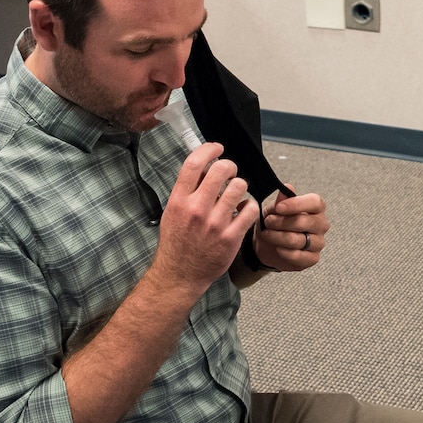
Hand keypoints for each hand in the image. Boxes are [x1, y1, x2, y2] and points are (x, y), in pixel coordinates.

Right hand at [149, 142, 257, 299]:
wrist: (179, 275)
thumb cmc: (176, 243)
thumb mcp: (172, 212)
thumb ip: (187, 191)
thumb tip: (204, 166)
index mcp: (179, 200)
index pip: (194, 164)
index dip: (209, 149)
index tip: (217, 148)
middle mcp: (196, 209)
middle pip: (221, 170)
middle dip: (230, 167)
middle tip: (230, 173)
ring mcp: (215, 223)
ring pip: (239, 187)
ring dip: (240, 187)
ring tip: (236, 195)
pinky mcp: (231, 237)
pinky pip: (251, 209)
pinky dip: (250, 206)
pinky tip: (243, 210)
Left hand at [256, 191, 328, 271]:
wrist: (268, 245)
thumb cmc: (276, 222)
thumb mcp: (274, 209)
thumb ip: (281, 200)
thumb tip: (287, 188)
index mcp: (316, 208)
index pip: (315, 202)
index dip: (297, 204)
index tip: (279, 207)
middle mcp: (321, 224)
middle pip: (304, 222)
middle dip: (281, 222)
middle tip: (268, 221)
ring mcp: (318, 242)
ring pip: (298, 240)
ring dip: (278, 237)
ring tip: (267, 234)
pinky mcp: (312, 258)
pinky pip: (299, 256)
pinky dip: (284, 252)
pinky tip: (277, 248)